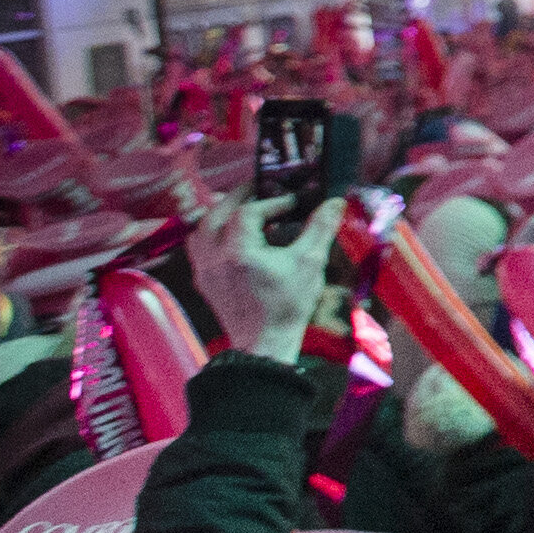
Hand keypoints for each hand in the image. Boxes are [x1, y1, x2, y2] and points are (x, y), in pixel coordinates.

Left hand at [186, 186, 339, 366]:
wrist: (264, 345)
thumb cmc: (287, 306)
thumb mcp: (310, 264)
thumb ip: (320, 228)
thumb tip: (335, 202)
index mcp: (238, 252)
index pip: (249, 212)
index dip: (272, 201)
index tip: (293, 202)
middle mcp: (214, 258)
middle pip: (216, 214)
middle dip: (238, 197)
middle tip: (259, 187)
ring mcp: (204, 270)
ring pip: (201, 230)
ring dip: (219, 214)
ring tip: (241, 208)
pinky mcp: (203, 282)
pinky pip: (198, 248)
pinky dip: (211, 234)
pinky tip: (230, 235)